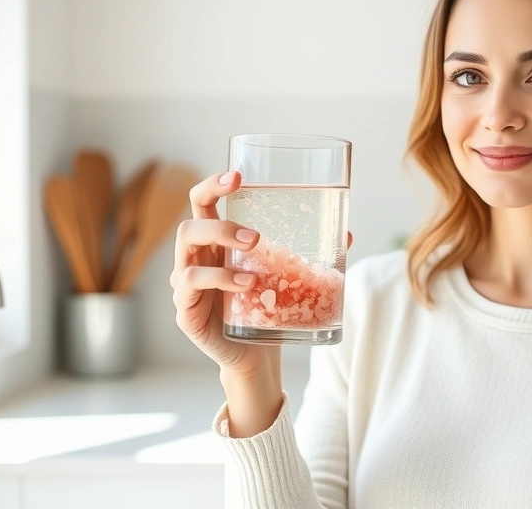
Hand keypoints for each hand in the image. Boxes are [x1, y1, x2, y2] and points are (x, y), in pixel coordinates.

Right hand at [170, 171, 353, 380]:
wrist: (256, 355)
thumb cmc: (267, 310)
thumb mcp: (286, 278)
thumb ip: (309, 255)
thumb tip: (347, 235)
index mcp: (215, 244)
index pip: (203, 203)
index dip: (214, 185)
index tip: (238, 176)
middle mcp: (195, 259)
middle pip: (190, 222)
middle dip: (220, 217)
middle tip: (256, 234)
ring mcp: (185, 284)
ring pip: (186, 243)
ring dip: (221, 240)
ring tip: (255, 250)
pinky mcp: (185, 310)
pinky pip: (191, 282)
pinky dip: (220, 277)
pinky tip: (247, 284)